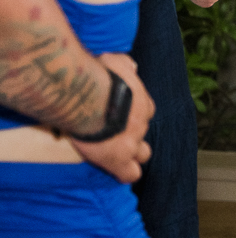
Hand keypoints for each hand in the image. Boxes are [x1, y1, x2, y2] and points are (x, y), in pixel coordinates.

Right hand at [69, 53, 155, 183]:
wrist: (88, 97)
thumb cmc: (99, 76)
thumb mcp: (115, 63)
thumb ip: (124, 65)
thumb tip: (131, 66)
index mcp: (141, 102)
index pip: (145, 111)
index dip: (133, 115)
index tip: (121, 115)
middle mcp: (141, 123)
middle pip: (144, 133)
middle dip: (134, 135)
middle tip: (117, 136)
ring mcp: (133, 142)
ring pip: (143, 154)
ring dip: (133, 155)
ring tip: (117, 155)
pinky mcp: (118, 159)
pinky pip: (130, 174)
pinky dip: (125, 173)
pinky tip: (118, 172)